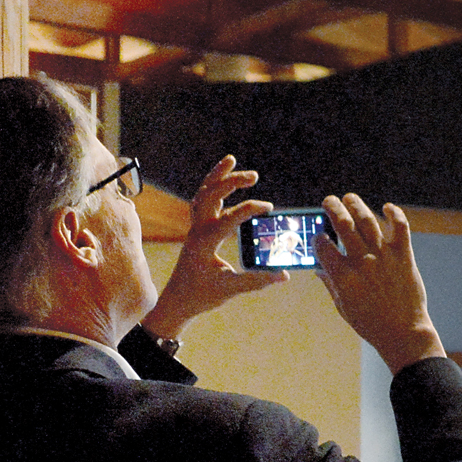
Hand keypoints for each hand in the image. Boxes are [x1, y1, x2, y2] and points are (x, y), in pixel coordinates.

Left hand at [142, 156, 282, 338]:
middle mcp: (197, 231)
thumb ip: (257, 280)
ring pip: (203, 193)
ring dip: (216, 176)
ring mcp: (196, 228)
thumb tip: (283, 275)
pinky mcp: (198, 230)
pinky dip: (214, 188)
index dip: (250, 209)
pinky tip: (226, 183)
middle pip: (210, 195)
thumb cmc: (202, 295)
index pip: (228, 218)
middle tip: (254, 176)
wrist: (178, 301)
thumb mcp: (230, 289)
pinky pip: (204, 202)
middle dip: (230, 181)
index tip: (269, 208)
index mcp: (204, 243)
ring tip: (231, 160)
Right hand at [316, 194, 445, 373]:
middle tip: (329, 201)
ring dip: (356, 205)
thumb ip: (330, 284)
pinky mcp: (404, 256)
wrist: (403, 333)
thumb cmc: (370, 324)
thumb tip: (319, 268)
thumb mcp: (343, 307)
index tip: (318, 236)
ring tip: (349, 198)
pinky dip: (394, 213)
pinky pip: (400, 227)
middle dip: (332, 208)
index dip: (318, 238)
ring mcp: (384, 257)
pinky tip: (387, 208)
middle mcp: (362, 262)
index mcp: (344, 277)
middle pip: (343, 225)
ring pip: (368, 220)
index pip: (323, 246)